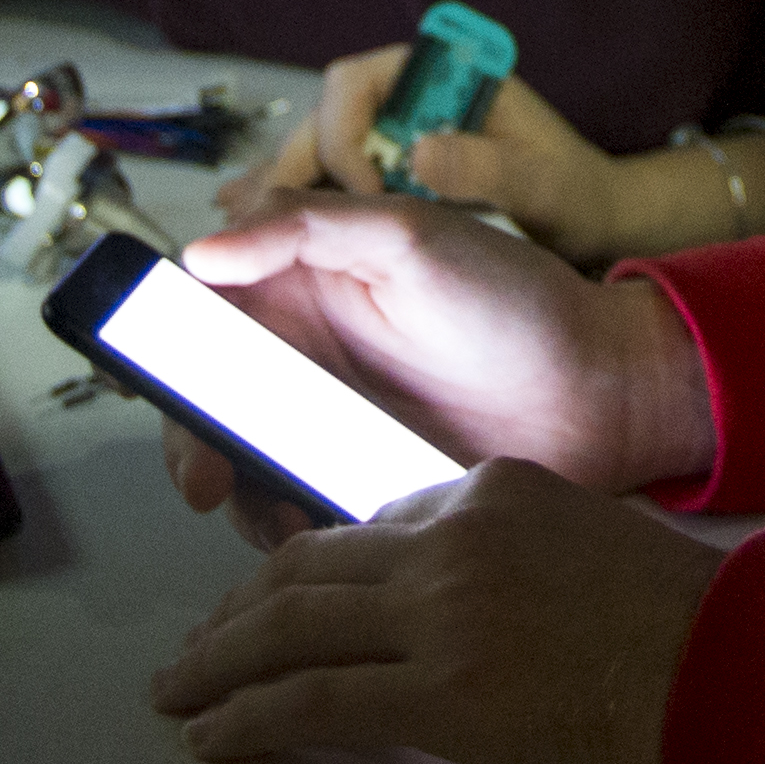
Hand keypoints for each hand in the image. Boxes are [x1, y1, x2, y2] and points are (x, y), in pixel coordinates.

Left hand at [149, 458, 728, 763]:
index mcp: (496, 487)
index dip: (308, 568)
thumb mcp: (591, 549)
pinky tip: (212, 735)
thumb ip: (512, 555)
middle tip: (198, 647)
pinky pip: (310, 701)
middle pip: (309, 565)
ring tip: (179, 693)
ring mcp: (443, 612)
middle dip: (238, 608)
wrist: (744, 673)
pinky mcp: (439, 693)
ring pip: (289, 625)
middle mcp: (456, 536)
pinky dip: (245, 718)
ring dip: (216, 662)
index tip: (275, 602)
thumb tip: (459, 606)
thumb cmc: (691, 632)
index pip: (373, 522)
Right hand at [167, 196, 714, 504]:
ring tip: (273, 521)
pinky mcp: (360, 483)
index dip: (163, 352)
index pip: (203, 315)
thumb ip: (309, 226)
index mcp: (305, 285)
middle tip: (208, 482)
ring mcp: (331, 426)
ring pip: (245, 466)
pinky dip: (290, 529)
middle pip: (208, 405)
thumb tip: (205, 244)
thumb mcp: (414, 236)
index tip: (159, 391)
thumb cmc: (520, 300)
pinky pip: (299, 510)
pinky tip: (312, 537)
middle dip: (191, 447)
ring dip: (240, 498)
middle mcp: (306, 357)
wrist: (605, 393)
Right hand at [259, 50, 650, 253]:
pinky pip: (322, 188)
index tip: (367, 193)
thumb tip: (421, 151)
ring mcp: (385, 137)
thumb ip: (484, 165)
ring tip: (249, 237)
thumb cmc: (570, 189)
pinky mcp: (379, 176)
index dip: (344, 136)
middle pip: (317, 121)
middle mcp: (399, 97)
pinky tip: (262, 239)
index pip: (353, 85)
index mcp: (432, 72)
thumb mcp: (537, 180)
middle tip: (278, 228)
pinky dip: (294, 212)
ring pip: (308, 156)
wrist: (584, 220)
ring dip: (281, 195)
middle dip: (291, 172)